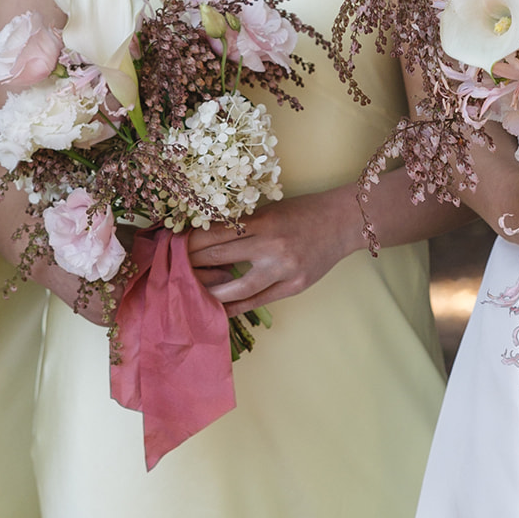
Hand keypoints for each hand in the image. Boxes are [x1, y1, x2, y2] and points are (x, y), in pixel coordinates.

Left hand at [186, 187, 364, 318]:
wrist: (343, 222)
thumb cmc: (304, 211)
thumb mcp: (270, 210)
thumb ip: (243, 225)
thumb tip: (206, 237)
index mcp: (262, 222)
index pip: (215, 234)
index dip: (191, 241)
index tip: (174, 245)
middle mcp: (271, 247)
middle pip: (218, 258)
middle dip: (192, 264)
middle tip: (175, 268)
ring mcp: (283, 270)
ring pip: (236, 288)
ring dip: (210, 291)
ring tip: (193, 292)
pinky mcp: (294, 287)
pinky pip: (257, 301)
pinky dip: (236, 306)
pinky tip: (220, 307)